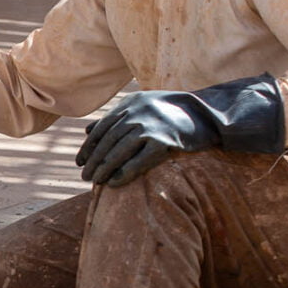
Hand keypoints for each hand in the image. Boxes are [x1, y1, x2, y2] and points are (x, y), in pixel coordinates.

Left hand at [77, 75, 284, 186]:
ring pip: (118, 151)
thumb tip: (87, 130)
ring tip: (95, 183)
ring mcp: (151, 127)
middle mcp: (137, 113)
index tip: (79, 162)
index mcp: (130, 104)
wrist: (208, 114)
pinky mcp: (164, 142)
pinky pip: (138, 161)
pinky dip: (123, 173)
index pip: (101, 128)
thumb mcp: (142, 106)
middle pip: (107, 141)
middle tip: (85, 177)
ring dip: (104, 169)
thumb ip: (115, 117)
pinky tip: (114, 183)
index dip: (88, 147)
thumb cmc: (173, 113)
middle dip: (93, 161)